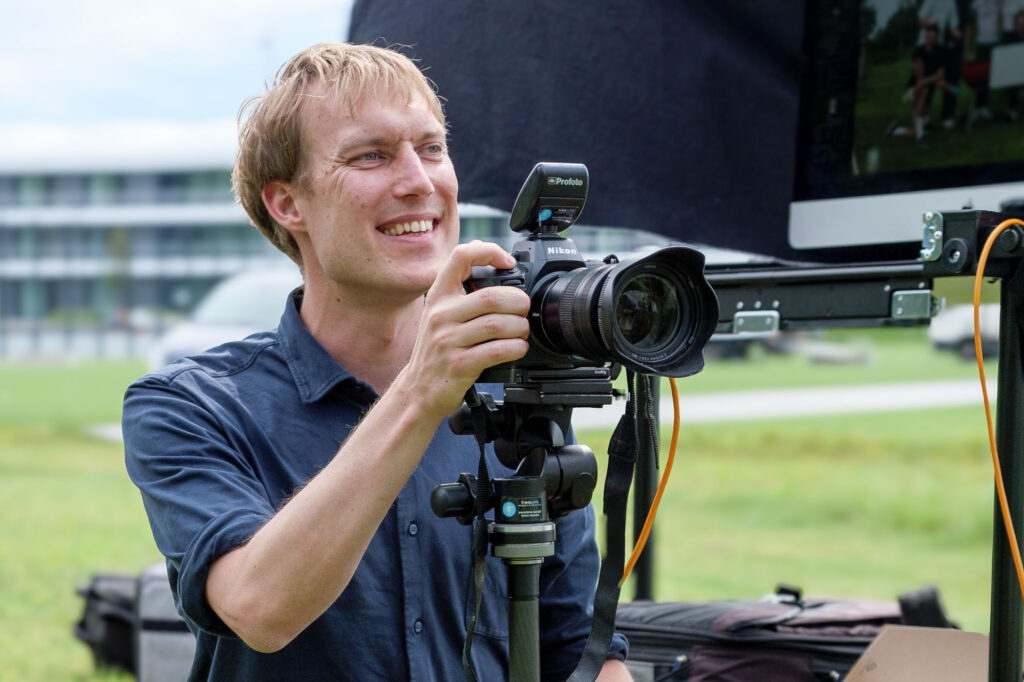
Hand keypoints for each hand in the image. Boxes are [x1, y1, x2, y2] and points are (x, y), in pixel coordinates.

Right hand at [396, 240, 530, 420]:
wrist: (419, 390)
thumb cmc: (437, 351)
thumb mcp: (440, 315)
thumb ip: (462, 292)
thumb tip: (495, 265)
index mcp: (439, 296)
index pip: (461, 257)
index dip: (488, 252)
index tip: (508, 262)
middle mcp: (441, 315)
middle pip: (492, 296)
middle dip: (519, 302)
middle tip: (523, 309)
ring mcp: (448, 341)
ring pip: (498, 324)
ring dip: (520, 327)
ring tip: (522, 331)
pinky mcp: (459, 365)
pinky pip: (498, 350)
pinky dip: (516, 348)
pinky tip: (517, 348)